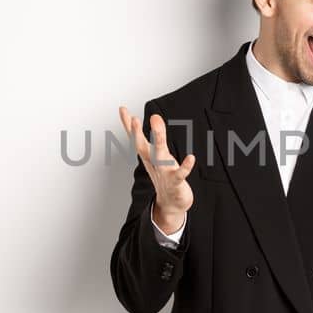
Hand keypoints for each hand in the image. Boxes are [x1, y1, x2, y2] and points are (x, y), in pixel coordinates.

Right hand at [118, 107, 195, 231]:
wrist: (171, 203)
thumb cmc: (164, 175)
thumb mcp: (157, 154)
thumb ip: (155, 136)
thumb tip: (151, 116)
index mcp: (148, 156)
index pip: (135, 138)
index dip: (128, 124)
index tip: (122, 109)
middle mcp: (153, 163)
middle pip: (143, 147)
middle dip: (137, 134)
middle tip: (134, 119)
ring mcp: (164, 172)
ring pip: (160, 157)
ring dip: (159, 143)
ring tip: (159, 130)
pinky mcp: (176, 182)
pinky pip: (180, 174)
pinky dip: (185, 167)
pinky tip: (191, 158)